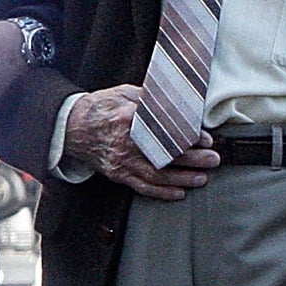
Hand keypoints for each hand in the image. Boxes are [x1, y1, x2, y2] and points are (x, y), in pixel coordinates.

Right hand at [65, 86, 218, 200]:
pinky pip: (142, 187)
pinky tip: (179, 193)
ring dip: (182, 179)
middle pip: (165, 155)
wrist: (71, 126)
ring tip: (202, 178)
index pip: (165, 130)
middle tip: (214, 160)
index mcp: (129, 119)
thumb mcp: (124, 93)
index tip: (206, 139)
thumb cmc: (101, 107)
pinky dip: (162, 192)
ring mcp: (121, 161)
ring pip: (156, 175)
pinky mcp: (117, 173)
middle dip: (193, 160)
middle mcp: (126, 143)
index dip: (189, 137)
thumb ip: (150, 98)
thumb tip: (178, 100)